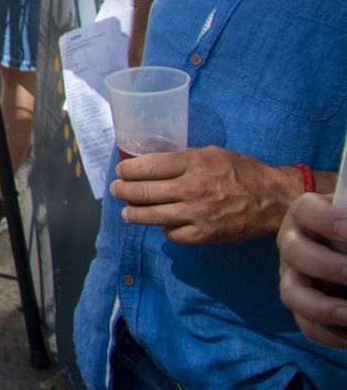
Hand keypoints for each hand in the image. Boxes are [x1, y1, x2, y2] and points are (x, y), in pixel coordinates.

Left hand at [111, 145, 297, 243]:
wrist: (274, 199)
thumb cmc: (242, 172)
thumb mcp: (211, 154)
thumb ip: (183, 159)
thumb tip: (152, 164)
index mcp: (193, 164)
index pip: (147, 166)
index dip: (128, 170)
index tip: (121, 171)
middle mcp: (193, 188)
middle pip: (144, 192)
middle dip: (123, 191)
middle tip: (116, 190)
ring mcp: (198, 214)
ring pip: (152, 216)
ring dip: (133, 214)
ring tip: (127, 212)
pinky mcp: (205, 235)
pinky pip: (173, 234)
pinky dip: (165, 229)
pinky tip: (162, 223)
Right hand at [277, 193, 346, 348]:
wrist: (340, 248)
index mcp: (304, 215)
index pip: (307, 211)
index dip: (327, 221)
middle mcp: (291, 244)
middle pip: (295, 253)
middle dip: (328, 266)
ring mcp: (292, 277)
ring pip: (292, 294)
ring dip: (323, 307)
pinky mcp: (301, 306)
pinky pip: (306, 325)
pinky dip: (330, 335)